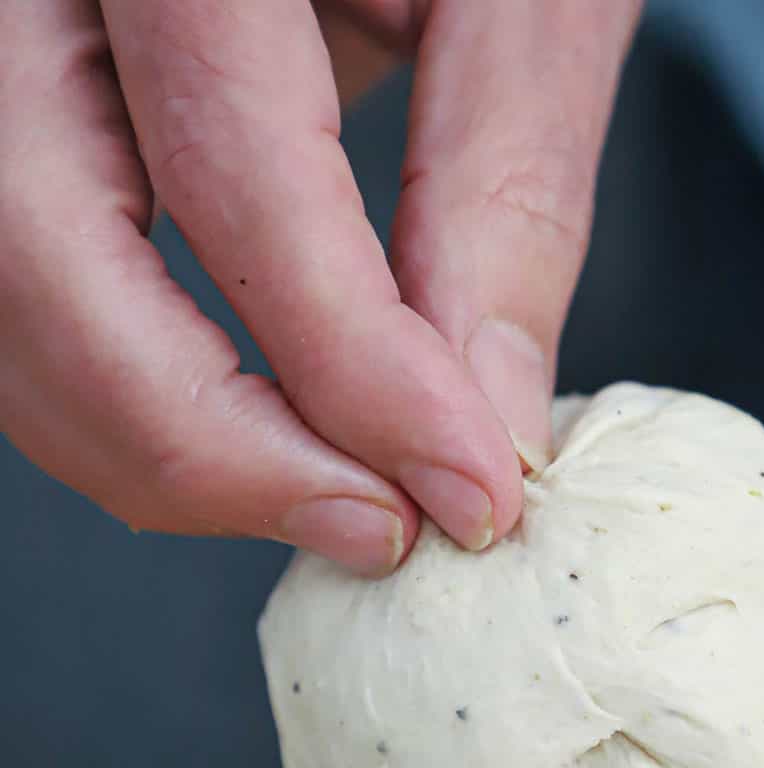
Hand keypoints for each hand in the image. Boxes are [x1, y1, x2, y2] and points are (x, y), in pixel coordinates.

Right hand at [0, 1, 637, 572]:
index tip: (471, 494)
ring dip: (163, 447)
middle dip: (211, 450)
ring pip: (10, 300)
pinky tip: (263, 438)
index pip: (235, 178)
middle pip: (40, 257)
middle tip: (375, 532)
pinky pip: (33, 286)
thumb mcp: (525, 4)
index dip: (357, 374)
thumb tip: (487, 423)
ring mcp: (12, 46)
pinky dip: (137, 398)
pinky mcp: (31, 114)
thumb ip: (504, 196)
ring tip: (334, 501)